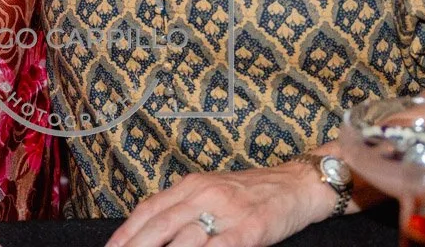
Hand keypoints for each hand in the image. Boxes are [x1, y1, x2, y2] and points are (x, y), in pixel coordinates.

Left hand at [106, 163, 330, 246]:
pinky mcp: (248, 229)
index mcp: (193, 185)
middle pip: (160, 225)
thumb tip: (152, 231)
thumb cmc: (253, 192)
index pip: (149, 209)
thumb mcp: (212, 190)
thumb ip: (184, 206)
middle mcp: (205, 195)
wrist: (297, 183)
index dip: (126, 232)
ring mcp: (226, 212)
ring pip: (184, 240)